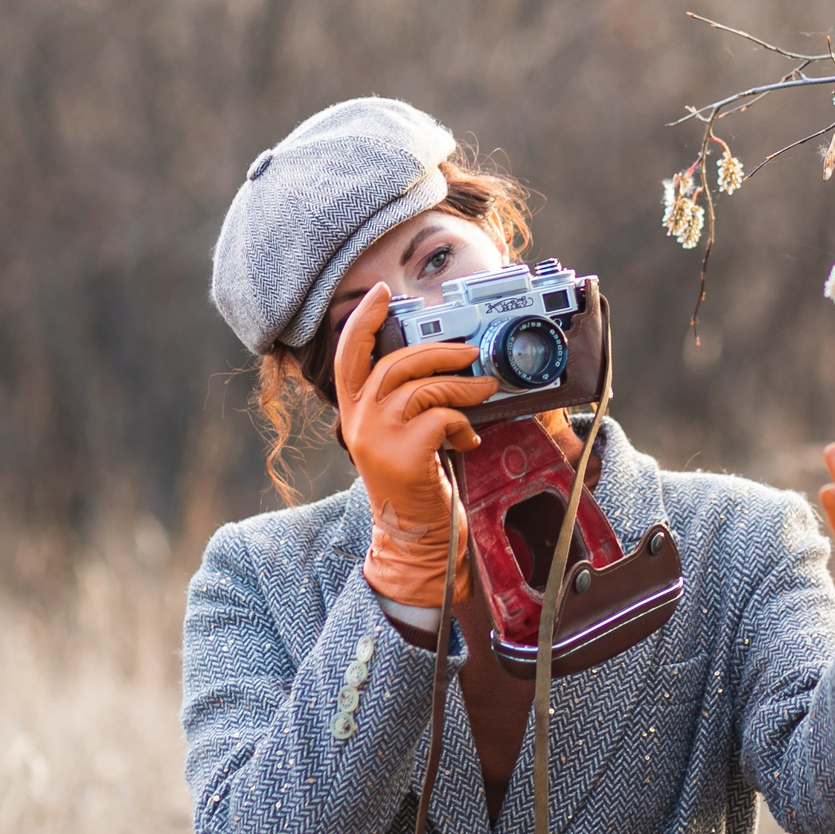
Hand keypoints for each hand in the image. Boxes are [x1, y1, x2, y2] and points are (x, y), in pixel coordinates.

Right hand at [334, 284, 499, 606]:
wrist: (415, 540)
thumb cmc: (416, 484)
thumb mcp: (401, 436)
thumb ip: (407, 401)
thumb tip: (445, 360)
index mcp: (354, 413)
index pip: (348, 356)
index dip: (362, 320)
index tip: (383, 293)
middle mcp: (357, 422)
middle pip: (395, 363)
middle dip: (440, 351)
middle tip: (471, 352)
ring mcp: (376, 439)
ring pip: (422, 387)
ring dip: (463, 384)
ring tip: (486, 388)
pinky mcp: (402, 456)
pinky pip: (440, 417)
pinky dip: (463, 422)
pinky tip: (469, 438)